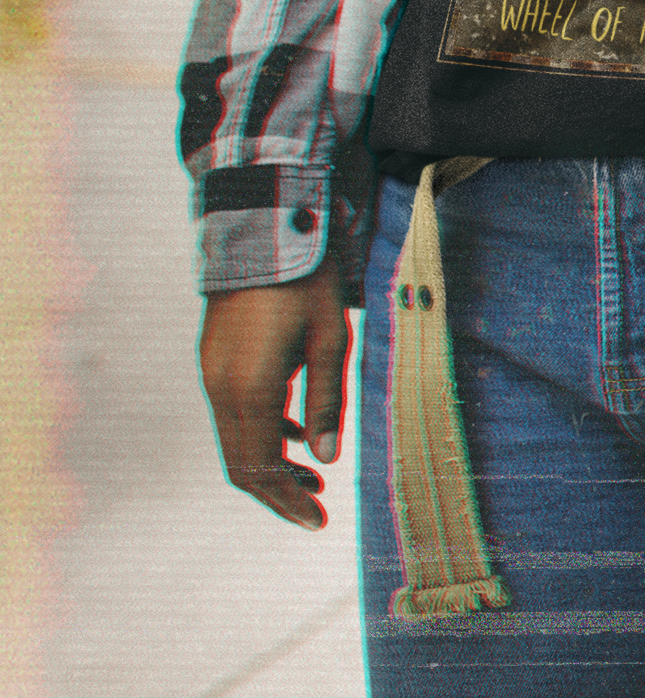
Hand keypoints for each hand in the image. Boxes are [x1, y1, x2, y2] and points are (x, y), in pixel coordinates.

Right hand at [199, 253, 350, 529]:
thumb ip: (326, 401)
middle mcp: (221, 386)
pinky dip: (258, 434)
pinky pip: (230, 413)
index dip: (288, 501)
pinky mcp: (212, 356)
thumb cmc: (308, 279)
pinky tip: (292, 434)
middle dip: (277, 493)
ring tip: (312, 477)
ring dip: (268, 465)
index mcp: (251, 387)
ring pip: (233, 440)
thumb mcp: (330, 337)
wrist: (264, 225)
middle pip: (241, 464)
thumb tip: (326, 458)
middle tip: (317, 508)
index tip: (319, 521)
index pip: (262, 469)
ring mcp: (211, 371)